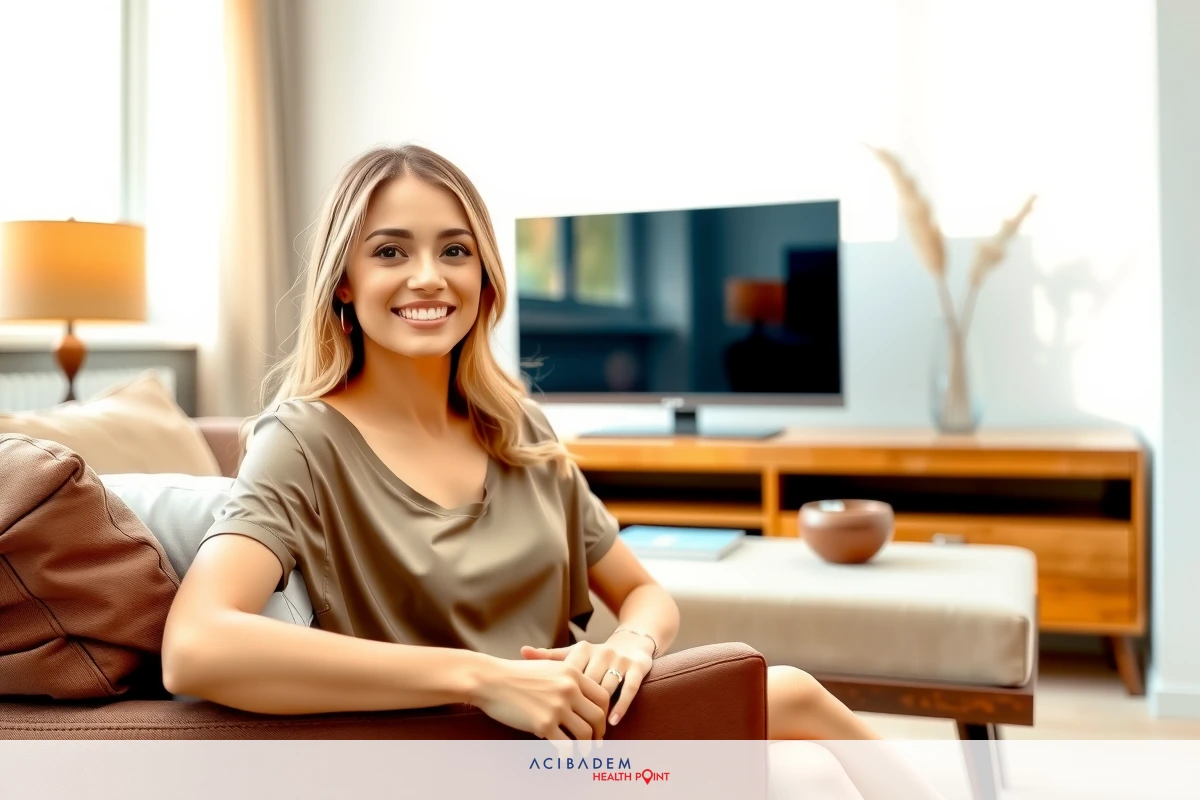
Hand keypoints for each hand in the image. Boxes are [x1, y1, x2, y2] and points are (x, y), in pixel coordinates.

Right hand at [469, 657, 608, 740]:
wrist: (490, 680)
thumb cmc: (516, 674)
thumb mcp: (548, 666)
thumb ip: (567, 679)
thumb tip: (581, 699)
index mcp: (572, 673)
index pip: (602, 696)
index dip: (604, 713)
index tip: (599, 723)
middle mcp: (569, 689)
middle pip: (597, 716)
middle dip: (599, 733)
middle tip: (596, 742)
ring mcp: (557, 707)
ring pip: (585, 733)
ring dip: (586, 747)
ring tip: (583, 753)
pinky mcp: (543, 724)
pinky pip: (565, 745)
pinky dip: (568, 754)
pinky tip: (566, 757)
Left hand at [521, 633, 653, 725]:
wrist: (632, 642)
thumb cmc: (595, 656)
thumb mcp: (574, 655)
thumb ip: (550, 656)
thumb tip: (522, 650)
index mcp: (583, 649)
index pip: (568, 674)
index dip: (560, 695)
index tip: (547, 714)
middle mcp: (602, 652)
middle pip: (588, 684)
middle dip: (579, 709)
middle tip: (569, 732)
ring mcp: (621, 659)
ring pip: (607, 688)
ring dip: (599, 713)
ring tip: (589, 735)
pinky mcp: (638, 667)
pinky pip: (628, 689)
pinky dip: (620, 706)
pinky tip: (612, 721)